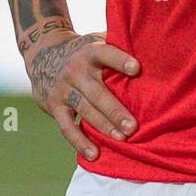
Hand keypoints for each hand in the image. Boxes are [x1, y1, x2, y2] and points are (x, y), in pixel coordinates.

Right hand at [25, 29, 140, 160]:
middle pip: (97, 92)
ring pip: (85, 110)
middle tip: (133, 127)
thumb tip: (152, 45)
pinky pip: (67, 127)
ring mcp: (64, 89)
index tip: (136, 69)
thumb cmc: (83, 51)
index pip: (105, 53)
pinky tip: (94, 154)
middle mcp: (75, 70)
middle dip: (115, 110)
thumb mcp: (96, 40)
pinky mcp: (54, 106)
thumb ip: (118, 43)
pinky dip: (80, 142)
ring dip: (103, 126)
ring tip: (122, 139)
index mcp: (90, 52)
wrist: (43, 54)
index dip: (119, 60)